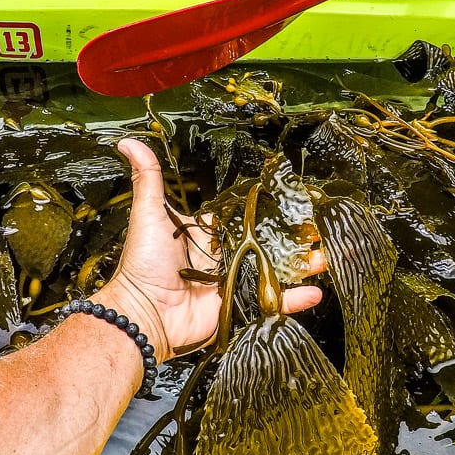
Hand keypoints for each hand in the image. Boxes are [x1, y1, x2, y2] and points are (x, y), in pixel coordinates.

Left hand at [94, 139, 324, 363]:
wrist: (145, 312)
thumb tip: (128, 142)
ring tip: (327, 252)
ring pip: (276, 270)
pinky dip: (294, 299)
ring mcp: (236, 282)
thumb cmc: (143, 264)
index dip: (269, 206)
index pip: (246, 215)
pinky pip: (272, 302)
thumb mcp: (148, 214)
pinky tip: (316, 290)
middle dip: (294, 233)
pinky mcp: (241, 306)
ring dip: (303, 263)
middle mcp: (227, 256)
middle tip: (319, 221)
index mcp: (210, 234)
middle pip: (268, 241)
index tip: (295, 194)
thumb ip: (148, 178)